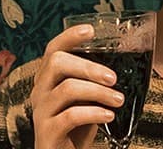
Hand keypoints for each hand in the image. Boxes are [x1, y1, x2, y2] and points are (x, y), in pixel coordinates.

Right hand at [30, 25, 123, 148]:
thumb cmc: (76, 126)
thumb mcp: (86, 99)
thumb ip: (93, 81)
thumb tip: (122, 61)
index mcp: (48, 79)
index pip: (53, 49)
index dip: (70, 36)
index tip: (91, 30)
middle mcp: (39, 91)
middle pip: (57, 62)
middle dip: (89, 66)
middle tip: (113, 77)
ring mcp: (41, 111)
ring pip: (67, 88)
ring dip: (98, 92)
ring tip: (118, 99)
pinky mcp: (47, 132)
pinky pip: (71, 115)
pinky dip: (94, 113)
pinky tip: (108, 116)